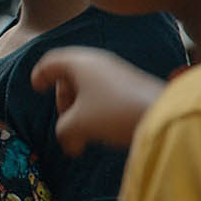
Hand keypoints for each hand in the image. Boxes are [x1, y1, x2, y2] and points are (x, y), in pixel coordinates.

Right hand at [31, 47, 165, 155]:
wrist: (163, 115)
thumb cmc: (113, 113)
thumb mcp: (77, 125)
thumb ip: (63, 129)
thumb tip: (68, 138)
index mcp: (79, 63)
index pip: (50, 62)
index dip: (39, 75)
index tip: (37, 89)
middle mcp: (97, 62)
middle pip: (68, 76)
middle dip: (63, 101)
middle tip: (65, 124)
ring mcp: (117, 72)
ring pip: (88, 86)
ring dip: (80, 108)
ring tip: (84, 134)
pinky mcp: (132, 84)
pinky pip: (105, 92)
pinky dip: (97, 108)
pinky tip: (103, 129)